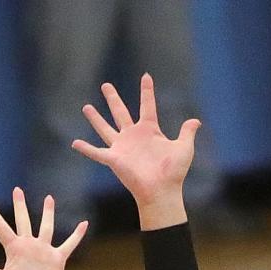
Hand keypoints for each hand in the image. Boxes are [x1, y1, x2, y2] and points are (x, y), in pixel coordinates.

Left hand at [0, 189, 87, 269]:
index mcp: (13, 248)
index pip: (0, 226)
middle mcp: (28, 246)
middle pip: (23, 220)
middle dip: (20, 205)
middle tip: (17, 190)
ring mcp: (43, 251)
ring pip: (46, 227)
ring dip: (48, 213)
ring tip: (49, 198)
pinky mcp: (57, 259)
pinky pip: (69, 244)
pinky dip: (77, 235)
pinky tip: (84, 224)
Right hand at [72, 73, 198, 227]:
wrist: (161, 191)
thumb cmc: (173, 173)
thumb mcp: (184, 148)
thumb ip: (187, 133)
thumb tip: (196, 121)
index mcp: (150, 130)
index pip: (147, 106)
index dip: (147, 91)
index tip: (146, 76)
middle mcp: (133, 136)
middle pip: (120, 112)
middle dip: (113, 99)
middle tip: (105, 85)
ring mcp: (122, 147)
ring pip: (105, 128)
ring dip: (95, 118)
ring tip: (86, 107)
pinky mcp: (114, 159)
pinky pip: (96, 152)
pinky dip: (85, 148)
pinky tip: (74, 143)